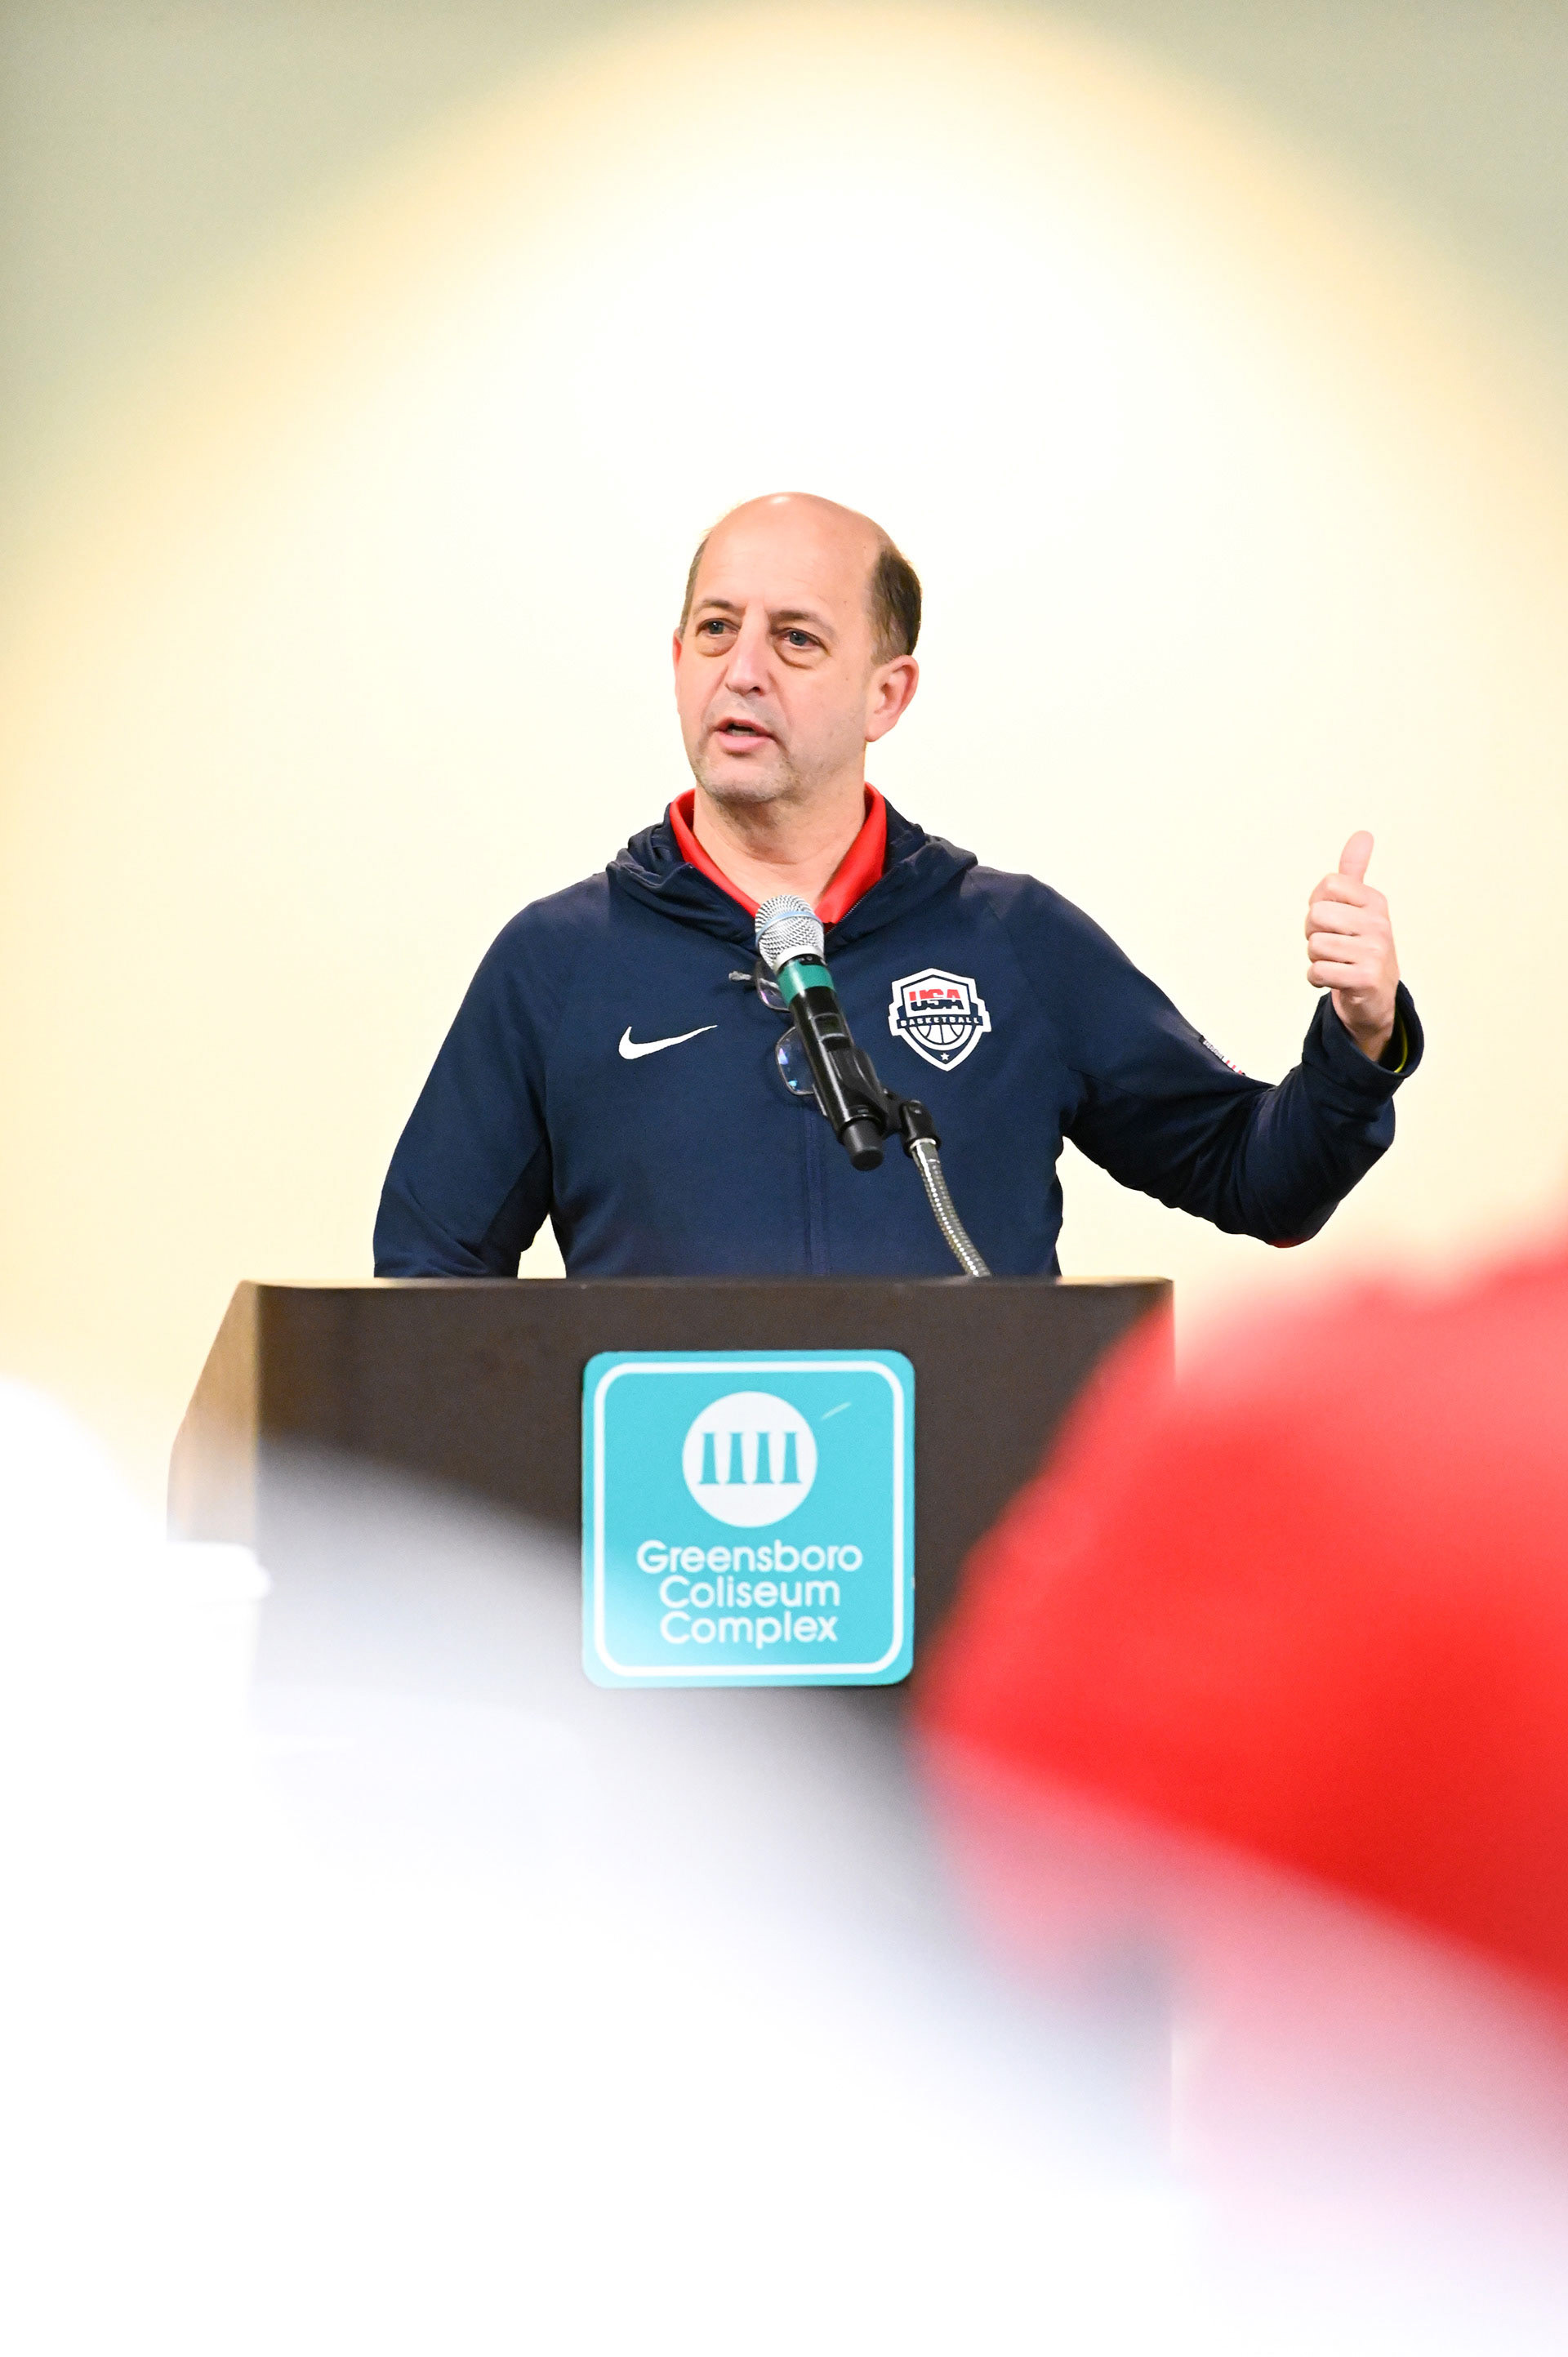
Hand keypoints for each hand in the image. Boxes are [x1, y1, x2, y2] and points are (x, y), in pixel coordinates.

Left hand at [1304, 831, 1399, 1061]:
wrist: (1375, 995)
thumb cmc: (1359, 945)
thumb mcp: (1359, 906)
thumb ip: (1354, 872)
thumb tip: (1363, 834)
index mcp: (1374, 901)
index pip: (1327, 885)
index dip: (1318, 903)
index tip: (1332, 919)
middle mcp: (1379, 923)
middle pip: (1316, 914)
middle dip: (1313, 933)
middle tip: (1330, 945)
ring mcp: (1376, 952)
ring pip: (1315, 945)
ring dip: (1315, 958)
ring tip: (1335, 962)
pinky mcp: (1366, 979)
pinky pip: (1318, 971)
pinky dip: (1316, 978)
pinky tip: (1333, 979)